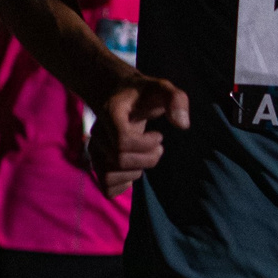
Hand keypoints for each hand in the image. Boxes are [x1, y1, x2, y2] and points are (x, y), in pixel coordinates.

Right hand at [88, 72, 189, 194]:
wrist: (117, 96)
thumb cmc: (143, 95)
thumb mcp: (162, 89)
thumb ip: (175, 100)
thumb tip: (183, 125)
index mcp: (110, 114)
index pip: (122, 141)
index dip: (146, 144)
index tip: (159, 136)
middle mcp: (96, 134)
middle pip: (119, 161)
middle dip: (147, 159)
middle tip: (158, 148)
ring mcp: (94, 151)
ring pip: (110, 176)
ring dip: (135, 172)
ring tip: (145, 157)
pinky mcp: (96, 164)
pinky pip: (107, 187)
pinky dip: (124, 184)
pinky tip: (134, 169)